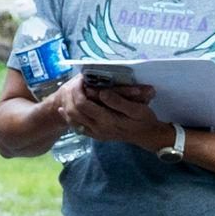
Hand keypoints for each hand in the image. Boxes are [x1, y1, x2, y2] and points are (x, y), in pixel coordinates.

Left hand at [56, 75, 174, 151]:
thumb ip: (118, 101)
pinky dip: (70, 118)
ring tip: (72, 93)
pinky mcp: (96, 135)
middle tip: (76, 84)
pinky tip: (67, 110)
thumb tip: (102, 92)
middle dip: (72, 95)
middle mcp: (98, 128)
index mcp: (107, 120)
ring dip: (69, 106)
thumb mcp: (137, 109)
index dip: (79, 90)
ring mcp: (96, 133)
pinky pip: (77, 128)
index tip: (82, 79)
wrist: (147, 136)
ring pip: (73, 120)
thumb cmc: (144, 119)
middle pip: (74, 111)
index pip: (83, 104)